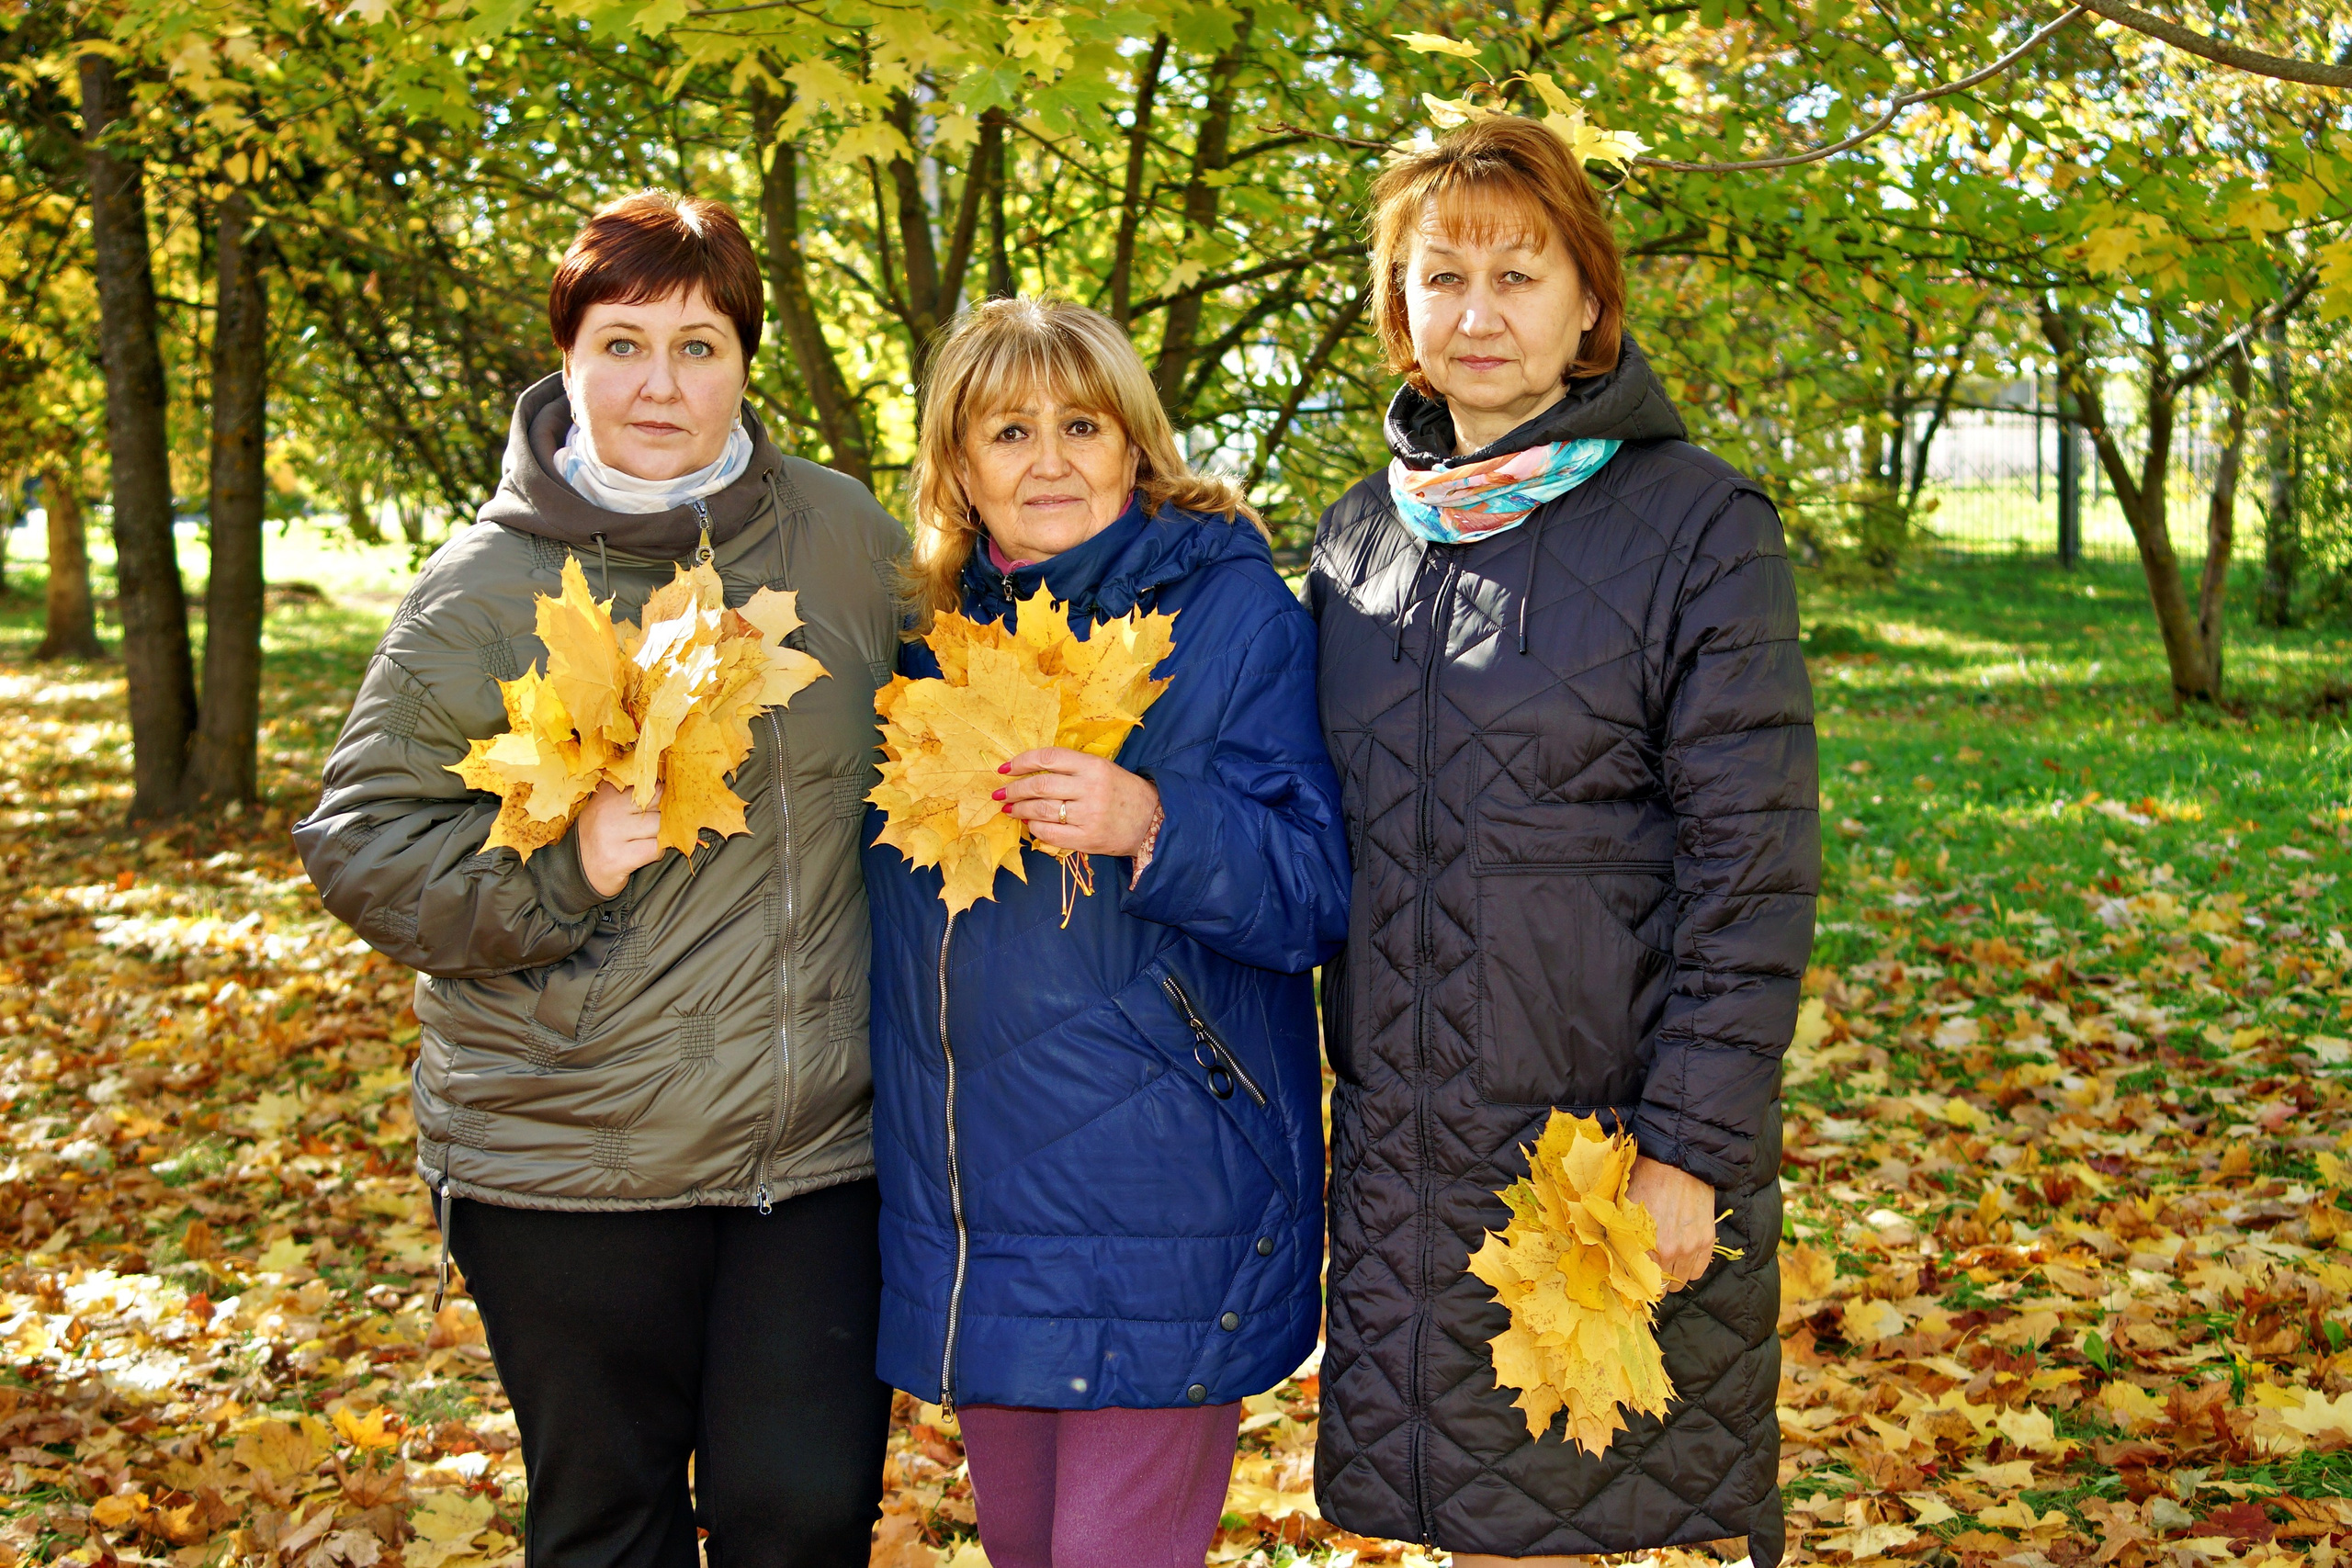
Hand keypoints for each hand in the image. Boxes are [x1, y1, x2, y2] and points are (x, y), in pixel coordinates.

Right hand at [578, 781, 663, 897]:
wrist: (577, 871)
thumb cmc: (600, 837)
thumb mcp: (608, 809)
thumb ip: (631, 796)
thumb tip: (667, 787)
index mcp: (607, 794)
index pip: (650, 786)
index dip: (661, 797)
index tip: (659, 806)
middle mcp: (608, 811)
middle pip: (658, 804)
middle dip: (663, 816)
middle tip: (653, 827)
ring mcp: (612, 834)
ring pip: (659, 825)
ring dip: (661, 835)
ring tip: (647, 841)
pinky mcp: (619, 858)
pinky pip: (655, 848)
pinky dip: (657, 852)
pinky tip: (645, 854)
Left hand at [994, 747, 1160, 856]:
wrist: (1153, 822)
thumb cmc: (1123, 792)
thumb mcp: (1103, 769)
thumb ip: (1070, 769)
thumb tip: (1028, 774)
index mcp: (1094, 766)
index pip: (1048, 758)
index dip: (1021, 762)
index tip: (1005, 768)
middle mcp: (1090, 789)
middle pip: (1039, 785)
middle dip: (1013, 789)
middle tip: (1000, 793)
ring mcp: (1089, 816)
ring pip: (1041, 810)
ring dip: (1019, 809)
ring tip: (1009, 809)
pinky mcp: (1088, 839)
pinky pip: (1050, 833)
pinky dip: (1034, 828)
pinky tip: (1029, 824)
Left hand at [1628, 1155, 1716, 1290]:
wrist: (1677, 1162)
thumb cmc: (1645, 1179)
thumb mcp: (1622, 1207)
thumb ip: (1618, 1234)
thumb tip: (1613, 1254)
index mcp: (1642, 1243)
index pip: (1637, 1279)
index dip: (1634, 1278)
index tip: (1633, 1275)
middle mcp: (1667, 1250)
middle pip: (1659, 1286)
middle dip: (1652, 1279)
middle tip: (1650, 1268)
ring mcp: (1689, 1247)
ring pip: (1679, 1282)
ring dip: (1671, 1276)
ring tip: (1666, 1263)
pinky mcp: (1706, 1241)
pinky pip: (1698, 1271)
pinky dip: (1690, 1269)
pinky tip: (1682, 1258)